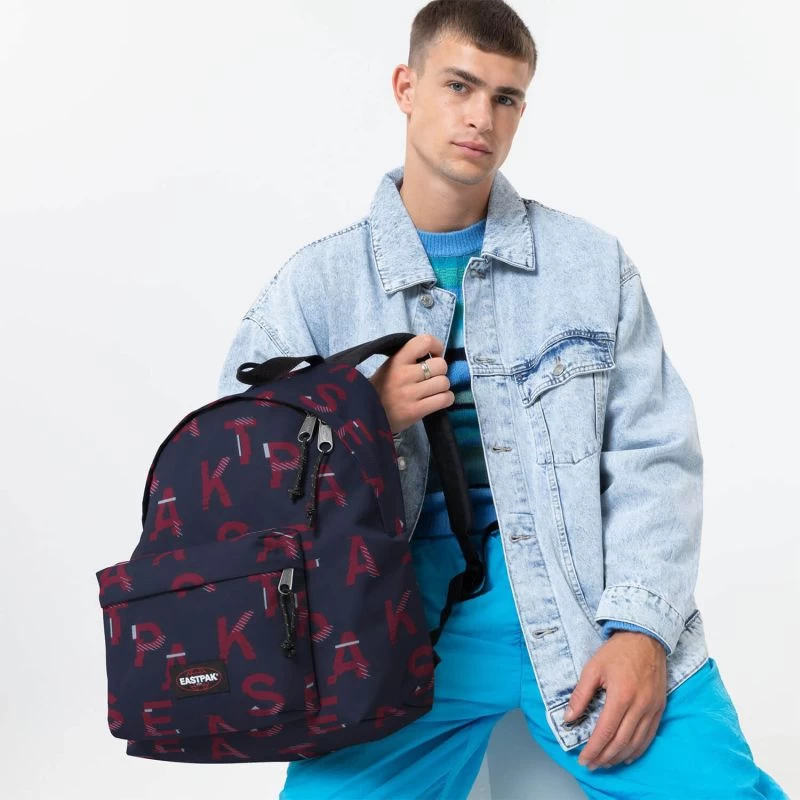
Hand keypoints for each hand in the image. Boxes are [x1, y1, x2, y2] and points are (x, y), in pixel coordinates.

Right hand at [368, 333, 453, 434]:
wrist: (367, 415)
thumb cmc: (381, 389)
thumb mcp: (389, 367)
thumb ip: (409, 358)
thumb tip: (434, 354)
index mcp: (397, 360)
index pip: (424, 341)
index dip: (436, 346)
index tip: (433, 355)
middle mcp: (404, 375)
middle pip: (440, 365)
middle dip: (440, 371)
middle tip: (432, 377)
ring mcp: (410, 394)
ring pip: (444, 382)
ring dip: (442, 387)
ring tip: (433, 390)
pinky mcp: (416, 411)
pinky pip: (445, 399)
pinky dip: (446, 399)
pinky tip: (437, 400)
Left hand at [565, 630, 666, 769]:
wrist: (646, 638)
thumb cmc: (618, 651)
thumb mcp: (593, 668)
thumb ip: (580, 695)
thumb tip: (568, 718)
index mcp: (621, 695)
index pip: (605, 731)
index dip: (593, 749)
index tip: (583, 759)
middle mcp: (639, 706)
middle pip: (621, 742)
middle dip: (604, 757)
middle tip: (592, 764)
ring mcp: (652, 708)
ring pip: (636, 743)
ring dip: (619, 757)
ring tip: (605, 762)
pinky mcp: (659, 708)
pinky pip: (649, 736)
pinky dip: (637, 750)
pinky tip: (626, 755)